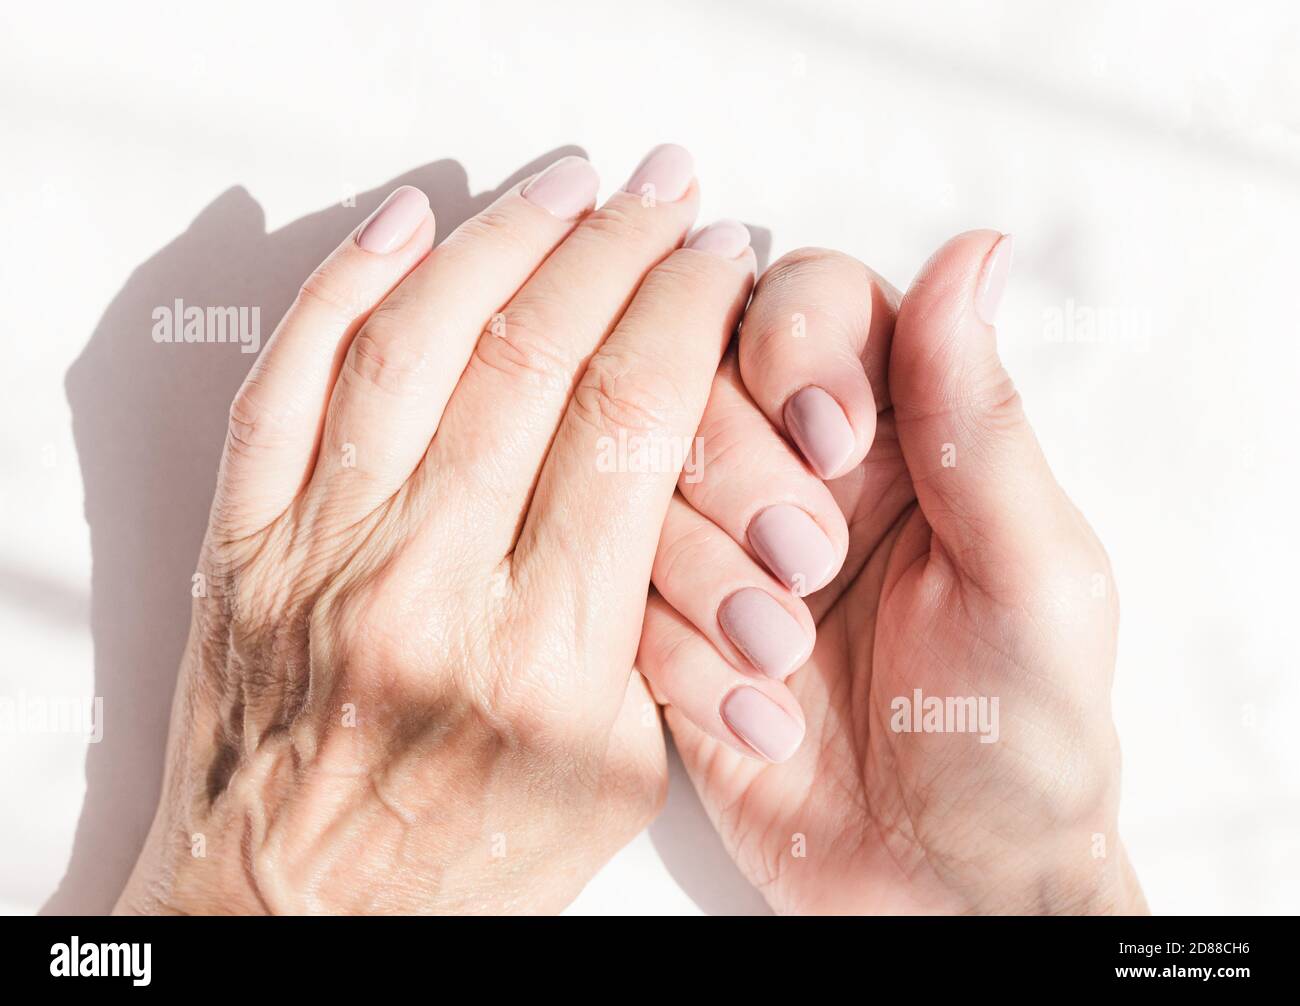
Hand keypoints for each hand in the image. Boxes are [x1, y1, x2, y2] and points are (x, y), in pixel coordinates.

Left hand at [116, 146, 756, 913]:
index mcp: (544, 652)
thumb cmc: (459, 863)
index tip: (716, 258)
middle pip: (537, 356)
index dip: (684, 311)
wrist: (292, 916)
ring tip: (565, 185)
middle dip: (618, 248)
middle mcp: (426, 583)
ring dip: (503, 238)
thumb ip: (650, 627)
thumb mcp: (615, 776)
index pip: (630, 418)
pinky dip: (343, 286)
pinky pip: (284, 383)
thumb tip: (673, 471)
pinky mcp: (243, 543)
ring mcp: (319, 551)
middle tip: (663, 194)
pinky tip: (406, 225)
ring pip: (414, 341)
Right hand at [638, 234, 1147, 913]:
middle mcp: (796, 471)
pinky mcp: (663, 624)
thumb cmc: (1020, 742)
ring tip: (784, 657)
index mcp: (901, 430)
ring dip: (704, 577)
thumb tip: (975, 253)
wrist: (942, 889)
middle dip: (741, 479)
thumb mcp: (1029, 574)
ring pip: (638, 485)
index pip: (808, 301)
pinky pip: (615, 592)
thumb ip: (980, 419)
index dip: (794, 346)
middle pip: (698, 381)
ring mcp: (718, 547)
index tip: (826, 437)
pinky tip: (754, 711)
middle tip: (809, 569)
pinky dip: (678, 655)